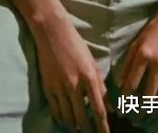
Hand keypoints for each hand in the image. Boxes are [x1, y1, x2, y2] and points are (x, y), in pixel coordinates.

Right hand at [33, 14, 110, 132]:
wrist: (53, 33)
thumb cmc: (77, 46)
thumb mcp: (93, 63)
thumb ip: (101, 86)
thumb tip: (110, 106)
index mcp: (89, 77)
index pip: (98, 109)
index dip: (102, 125)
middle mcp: (75, 85)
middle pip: (82, 118)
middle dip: (89, 130)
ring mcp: (59, 88)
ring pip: (68, 118)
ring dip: (75, 126)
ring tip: (80, 129)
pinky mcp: (48, 88)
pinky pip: (56, 111)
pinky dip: (62, 119)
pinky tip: (66, 120)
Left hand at [118, 0, 157, 102]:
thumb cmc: (157, 26)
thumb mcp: (139, 41)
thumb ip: (128, 62)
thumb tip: (120, 84)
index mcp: (144, 54)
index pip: (131, 84)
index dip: (126, 96)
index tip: (123, 103)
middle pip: (147, 95)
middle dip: (140, 107)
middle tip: (135, 113)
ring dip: (154, 104)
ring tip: (149, 106)